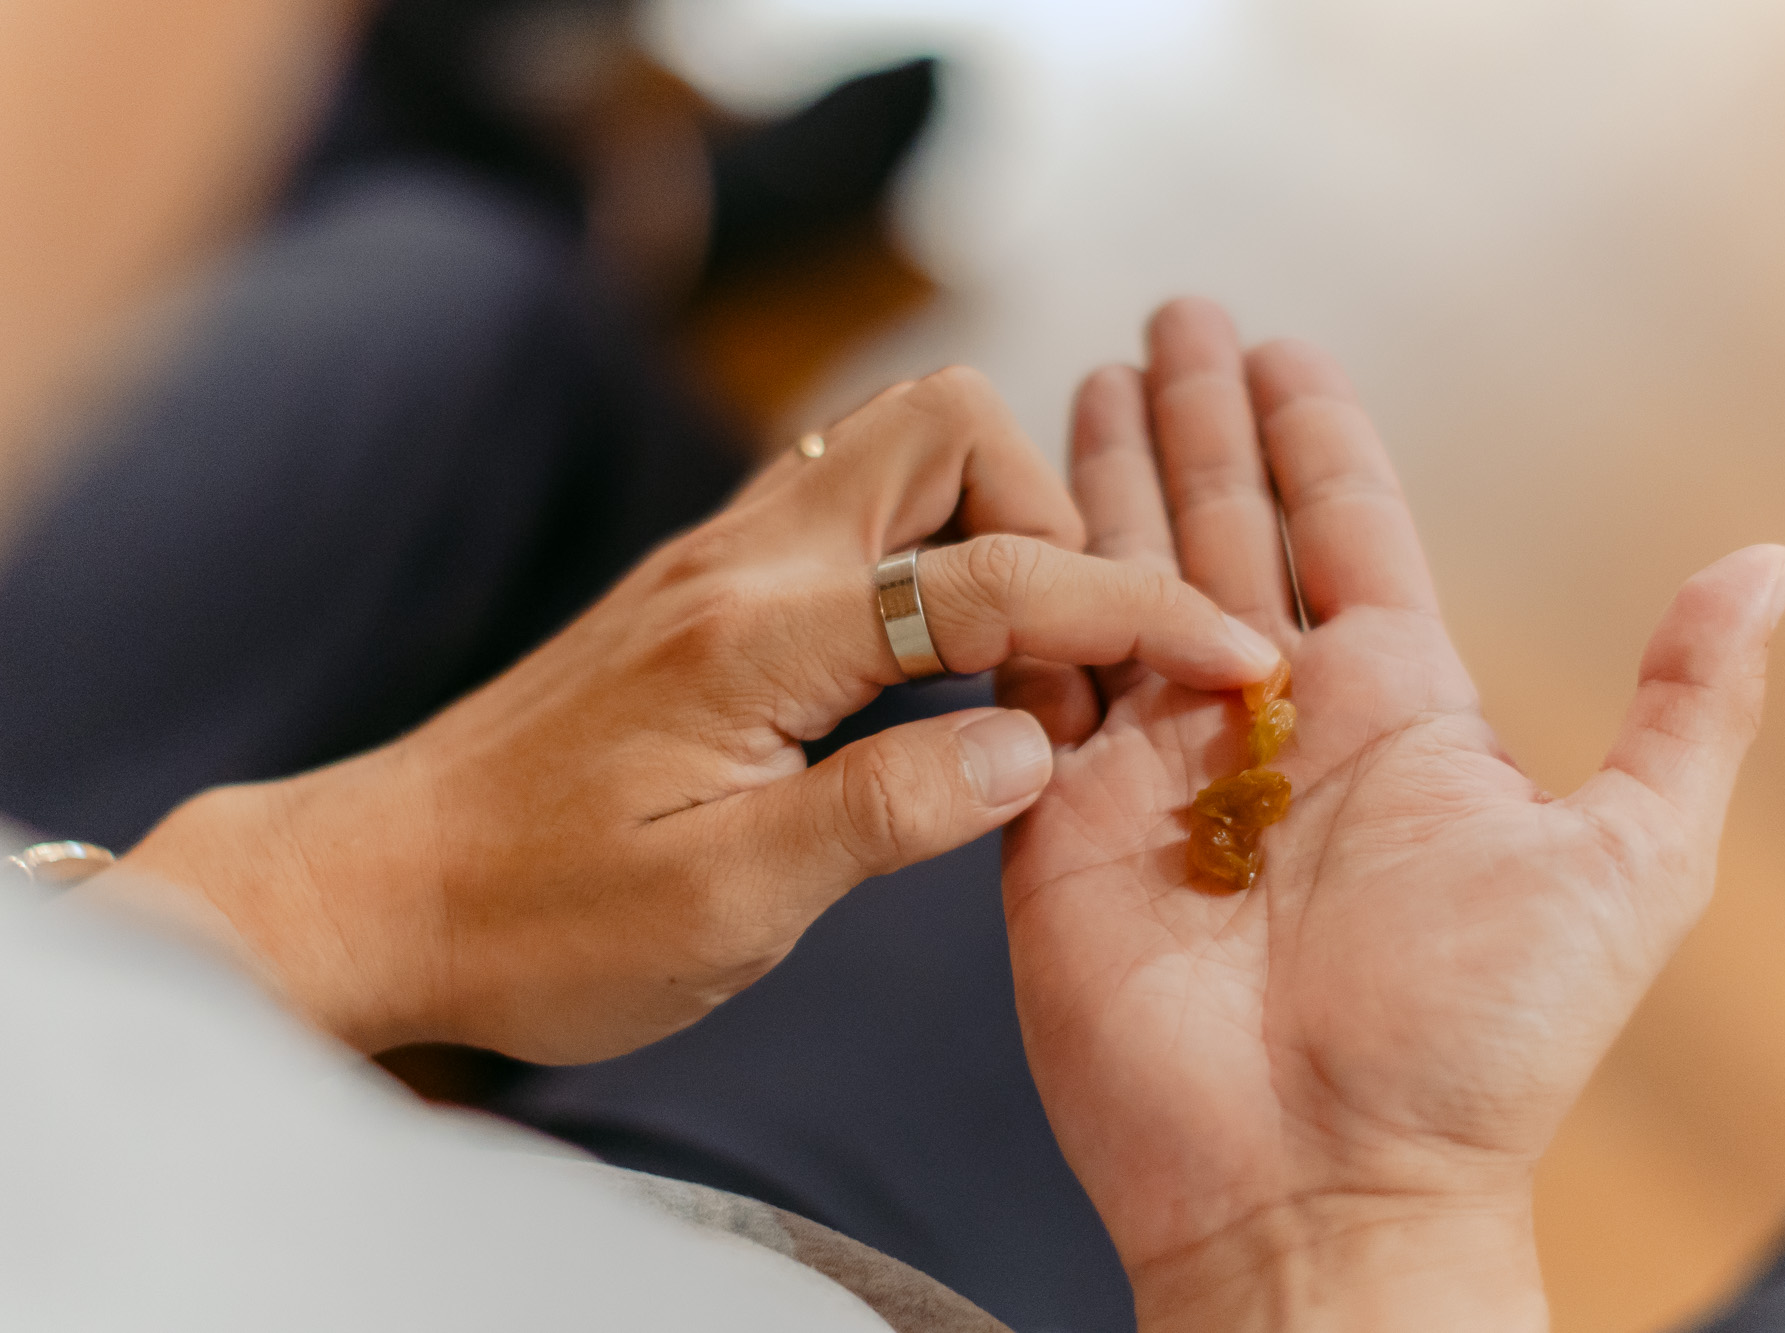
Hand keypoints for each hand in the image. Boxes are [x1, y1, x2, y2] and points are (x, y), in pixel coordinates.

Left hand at [123, 366, 1281, 1061]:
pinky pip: (853, 513)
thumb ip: (891, 811)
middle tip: (1073, 671)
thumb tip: (1036, 748)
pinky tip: (939, 670)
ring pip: (899, 452)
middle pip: (948, 425)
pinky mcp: (704, 591)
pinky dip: (933, 558)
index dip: (1135, 611)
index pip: (998, 578)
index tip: (1233, 655)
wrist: (375, 889)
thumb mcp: (725, 904)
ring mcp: (717, 560)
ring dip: (994, 530)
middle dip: (1053, 520)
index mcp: (762, 635)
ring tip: (1022, 674)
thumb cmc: (537, 921)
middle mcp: (743, 560)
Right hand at [1001, 301, 1784, 1331]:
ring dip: (1101, 482)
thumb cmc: (1478, 1045)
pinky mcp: (1054, 818)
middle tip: (1167, 322)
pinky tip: (1003, 518)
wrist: (1321, 1183)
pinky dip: (1016, 591)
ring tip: (1083, 384)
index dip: (1310, 433)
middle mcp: (1265, 718)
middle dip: (1193, 423)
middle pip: (1221, 527)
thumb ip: (1686, 708)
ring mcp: (1153, 764)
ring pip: (1118, 578)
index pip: (1342, 528)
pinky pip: (1030, 676)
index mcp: (1391, 708)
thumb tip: (1764, 563)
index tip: (1277, 349)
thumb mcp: (1625, 862)